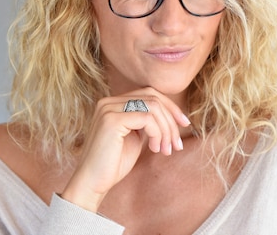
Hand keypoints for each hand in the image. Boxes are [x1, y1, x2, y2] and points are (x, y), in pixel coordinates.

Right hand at [60, 87, 190, 211]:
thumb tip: (171, 114)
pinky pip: (147, 118)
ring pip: (153, 106)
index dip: (170, 106)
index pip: (149, 93)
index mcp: (113, 103)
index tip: (184, 124)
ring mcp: (109, 109)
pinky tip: (155, 148)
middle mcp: (109, 101)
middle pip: (153, 96)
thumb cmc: (113, 164)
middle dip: (171, 118)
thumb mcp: (135, 137)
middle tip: (177, 143)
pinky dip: (157, 133)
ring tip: (166, 150)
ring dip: (166, 129)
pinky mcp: (112, 120)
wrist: (92, 183)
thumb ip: (147, 122)